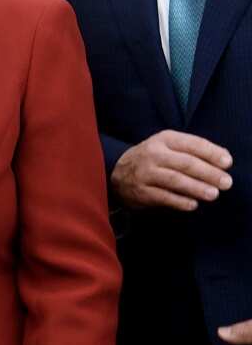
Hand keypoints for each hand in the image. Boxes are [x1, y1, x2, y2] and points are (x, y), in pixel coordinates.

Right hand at [110, 130, 232, 211]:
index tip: (227, 163)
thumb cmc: (153, 159)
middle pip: (186, 163)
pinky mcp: (140, 191)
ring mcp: (145, 173)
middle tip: (226, 182)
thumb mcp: (169, 146)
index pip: (192, 144)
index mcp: (164, 139)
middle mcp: (153, 154)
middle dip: (209, 173)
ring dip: (196, 188)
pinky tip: (193, 205)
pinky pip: (163, 197)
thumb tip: (224, 159)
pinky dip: (179, 201)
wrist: (116, 171)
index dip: (212, 153)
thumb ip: (195, 150)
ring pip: (175, 180)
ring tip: (213, 194)